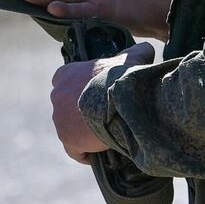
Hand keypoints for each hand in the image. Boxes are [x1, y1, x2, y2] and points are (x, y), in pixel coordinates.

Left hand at [50, 42, 155, 162]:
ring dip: (84, 132)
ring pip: (70, 128)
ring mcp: (59, 118)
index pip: (66, 81)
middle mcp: (57, 95)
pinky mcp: (67, 139)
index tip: (96, 97)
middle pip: (67, 106)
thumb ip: (135, 53)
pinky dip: (85, 153)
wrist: (117, 100)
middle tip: (104, 117)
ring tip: (106, 134)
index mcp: (65, 74)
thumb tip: (147, 49)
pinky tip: (99, 154)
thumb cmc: (122, 76)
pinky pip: (74, 150)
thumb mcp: (131, 59)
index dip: (80, 90)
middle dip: (81, 112)